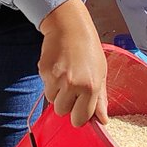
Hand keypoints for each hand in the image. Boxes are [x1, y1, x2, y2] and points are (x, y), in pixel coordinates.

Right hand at [38, 0, 108, 126]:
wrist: (70, 27)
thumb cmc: (89, 49)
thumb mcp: (101, 73)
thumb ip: (100, 100)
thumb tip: (103, 120)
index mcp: (91, 87)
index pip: (79, 119)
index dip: (79, 114)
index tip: (80, 106)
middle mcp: (73, 85)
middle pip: (62, 112)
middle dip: (66, 103)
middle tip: (73, 86)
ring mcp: (57, 79)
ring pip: (51, 100)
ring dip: (57, 92)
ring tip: (66, 75)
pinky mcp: (44, 72)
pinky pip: (45, 87)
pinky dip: (50, 81)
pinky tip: (58, 68)